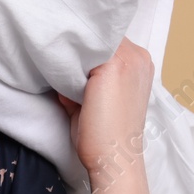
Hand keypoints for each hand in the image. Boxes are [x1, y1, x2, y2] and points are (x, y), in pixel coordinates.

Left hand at [53, 37, 153, 184]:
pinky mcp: (113, 66)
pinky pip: (85, 48)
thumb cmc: (102, 136)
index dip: (84, 44)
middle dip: (78, 44)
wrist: (113, 158)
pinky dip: (69, 54)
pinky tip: (56, 64)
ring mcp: (128, 60)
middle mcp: (138, 58)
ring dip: (74, 47)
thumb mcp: (88, 100)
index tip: (63, 49)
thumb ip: (78, 80)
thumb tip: (55, 67)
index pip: (107, 40)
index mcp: (139, 64)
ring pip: (92, 38)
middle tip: (54, 49)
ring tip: (55, 58)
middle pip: (100, 35)